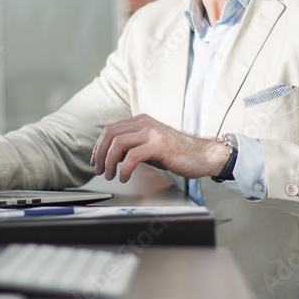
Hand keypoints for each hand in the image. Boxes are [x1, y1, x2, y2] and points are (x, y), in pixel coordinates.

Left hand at [90, 113, 228, 182]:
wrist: (203, 155)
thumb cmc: (177, 153)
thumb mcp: (149, 146)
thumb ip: (132, 147)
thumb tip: (110, 156)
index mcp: (141, 121)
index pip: (110, 130)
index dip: (99, 146)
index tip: (95, 161)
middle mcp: (145, 123)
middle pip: (110, 135)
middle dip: (100, 155)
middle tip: (99, 170)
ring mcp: (152, 133)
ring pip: (118, 143)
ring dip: (109, 162)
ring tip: (110, 175)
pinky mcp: (159, 145)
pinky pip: (132, 156)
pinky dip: (124, 169)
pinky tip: (124, 177)